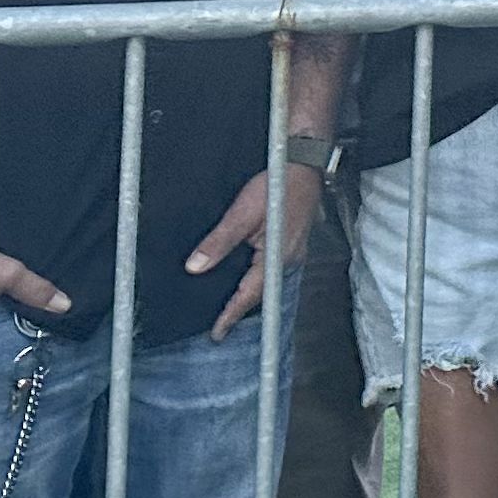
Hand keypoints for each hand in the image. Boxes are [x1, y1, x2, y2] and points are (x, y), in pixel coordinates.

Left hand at [190, 162, 321, 339]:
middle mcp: (288, 259)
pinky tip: (246, 275)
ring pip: (267, 280)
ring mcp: (292, 250)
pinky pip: (272, 267)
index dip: (230, 315)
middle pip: (261, 292)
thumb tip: (195, 268)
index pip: (249, 296)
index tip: (216, 333)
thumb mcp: (240, 214)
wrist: (303, 163)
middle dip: (240, 308)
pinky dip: (256, 277)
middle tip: (219, 324)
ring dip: (248, 293)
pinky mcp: (291, 241)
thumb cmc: (276, 185)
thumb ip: (218, 243)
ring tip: (229, 304)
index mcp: (275, 257)